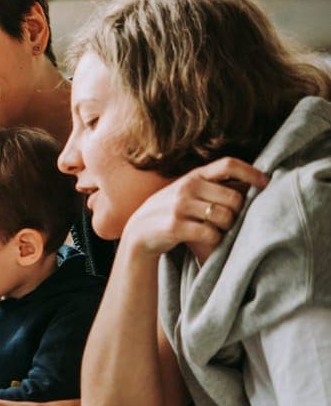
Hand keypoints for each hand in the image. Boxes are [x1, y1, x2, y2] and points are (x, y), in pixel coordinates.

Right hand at [120, 157, 267, 262]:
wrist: (139, 231)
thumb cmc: (172, 211)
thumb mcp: (187, 191)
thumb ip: (212, 186)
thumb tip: (251, 187)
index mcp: (194, 176)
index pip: (228, 165)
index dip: (251, 172)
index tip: (266, 183)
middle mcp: (187, 187)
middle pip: (234, 198)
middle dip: (238, 212)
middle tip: (232, 221)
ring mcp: (180, 206)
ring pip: (224, 217)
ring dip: (227, 228)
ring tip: (219, 231)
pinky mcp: (175, 226)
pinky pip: (210, 234)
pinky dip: (214, 240)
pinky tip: (208, 240)